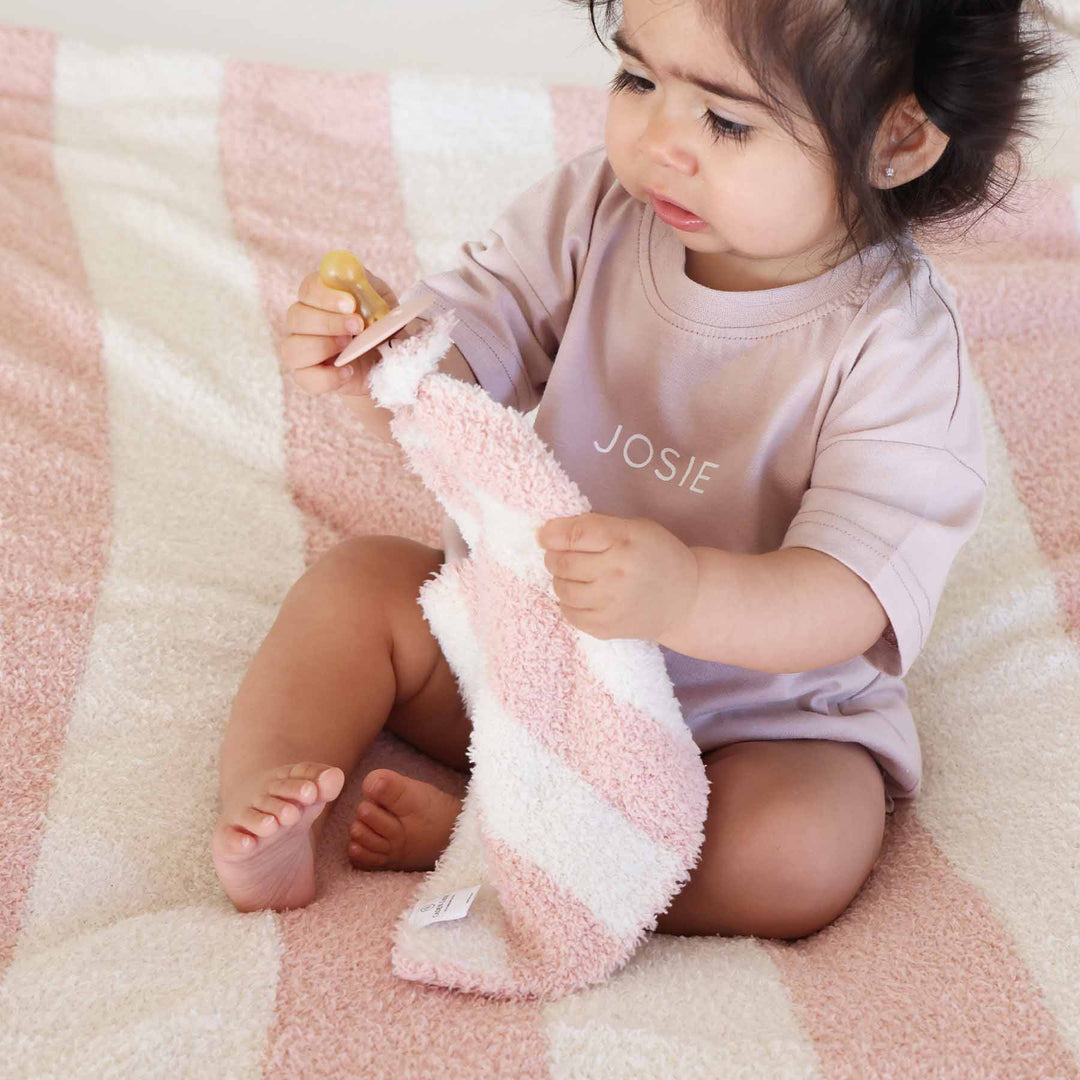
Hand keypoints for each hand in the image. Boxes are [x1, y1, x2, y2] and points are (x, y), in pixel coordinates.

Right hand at [280, 267, 421, 397]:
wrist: (386, 361)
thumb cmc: (380, 326)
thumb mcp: (383, 303)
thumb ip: (369, 290)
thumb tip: (357, 280)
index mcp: (319, 296)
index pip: (308, 289)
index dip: (326, 296)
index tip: (350, 304)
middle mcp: (303, 321)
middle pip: (296, 317)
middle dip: (327, 322)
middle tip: (357, 326)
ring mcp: (301, 349)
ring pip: (292, 348)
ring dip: (321, 347)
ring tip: (349, 348)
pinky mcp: (308, 376)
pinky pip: (305, 378)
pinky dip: (326, 378)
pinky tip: (348, 372)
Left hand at [536, 512, 698, 641]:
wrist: (685, 600)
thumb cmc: (657, 556)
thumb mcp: (635, 528)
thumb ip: (597, 526)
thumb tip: (550, 532)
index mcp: (625, 541)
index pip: (574, 535)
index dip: (551, 534)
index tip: (545, 535)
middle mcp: (616, 573)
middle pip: (562, 562)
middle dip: (554, 556)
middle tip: (561, 555)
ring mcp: (610, 604)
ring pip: (561, 588)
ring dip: (560, 579)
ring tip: (573, 575)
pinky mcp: (606, 628)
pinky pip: (568, 613)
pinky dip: (568, 602)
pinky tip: (583, 594)